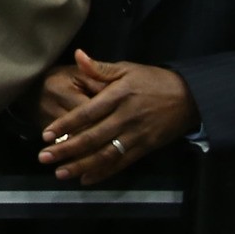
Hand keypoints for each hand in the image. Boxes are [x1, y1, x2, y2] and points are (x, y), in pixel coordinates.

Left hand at [38, 51, 200, 184]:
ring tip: (60, 173)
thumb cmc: (153, 80)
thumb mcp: (127, 69)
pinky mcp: (145, 148)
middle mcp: (125, 117)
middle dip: (66, 149)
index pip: (86, 112)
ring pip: (105, 154)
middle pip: (92, 137)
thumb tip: (77, 55)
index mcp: (118, 96)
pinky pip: (122, 163)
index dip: (65, 124)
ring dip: (81, 165)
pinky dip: (104, 172)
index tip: (46, 134)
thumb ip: (100, 68)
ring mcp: (136, 135)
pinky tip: (86, 178)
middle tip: (43, 158)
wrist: (190, 97)